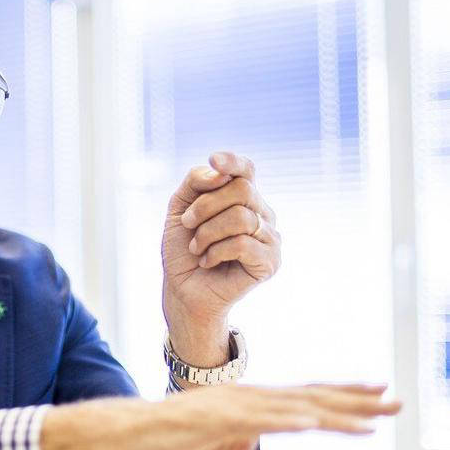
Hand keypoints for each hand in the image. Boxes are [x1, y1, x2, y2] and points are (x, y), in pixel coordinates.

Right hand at [153, 383, 397, 449]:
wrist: (133, 438)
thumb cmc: (180, 448)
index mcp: (257, 407)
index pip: (311, 400)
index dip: (348, 399)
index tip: (381, 396)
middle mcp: (253, 398)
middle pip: (313, 398)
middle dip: (357, 400)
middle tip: (396, 401)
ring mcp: (236, 406)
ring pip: (294, 407)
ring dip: (333, 412)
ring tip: (369, 417)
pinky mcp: (217, 418)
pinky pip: (257, 419)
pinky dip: (286, 418)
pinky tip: (311, 420)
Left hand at [161, 152, 280, 361]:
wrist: (182, 289)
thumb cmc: (183, 249)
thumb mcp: (179, 208)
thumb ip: (196, 182)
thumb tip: (219, 172)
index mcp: (243, 197)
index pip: (246, 170)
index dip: (233, 161)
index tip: (214, 160)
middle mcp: (262, 213)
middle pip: (242, 189)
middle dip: (205, 205)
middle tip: (188, 225)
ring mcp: (270, 237)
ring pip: (241, 217)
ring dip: (207, 232)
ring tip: (197, 248)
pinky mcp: (270, 262)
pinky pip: (243, 243)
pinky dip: (216, 252)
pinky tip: (208, 261)